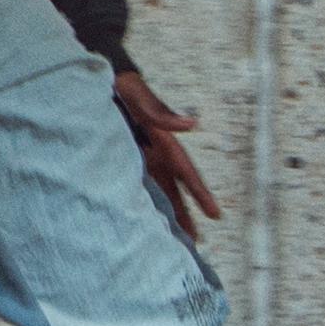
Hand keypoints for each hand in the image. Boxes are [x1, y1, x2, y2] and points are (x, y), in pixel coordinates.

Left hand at [115, 71, 220, 236]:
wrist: (108, 84)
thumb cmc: (131, 91)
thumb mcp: (147, 102)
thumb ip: (165, 116)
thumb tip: (193, 124)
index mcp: (168, 145)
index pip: (189, 174)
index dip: (202, 194)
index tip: (216, 214)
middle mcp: (159, 156)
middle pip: (175, 191)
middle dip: (186, 215)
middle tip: (196, 241)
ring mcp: (144, 160)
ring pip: (159, 194)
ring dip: (167, 215)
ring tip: (175, 239)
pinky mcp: (127, 161)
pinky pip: (138, 187)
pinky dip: (144, 204)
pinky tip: (143, 220)